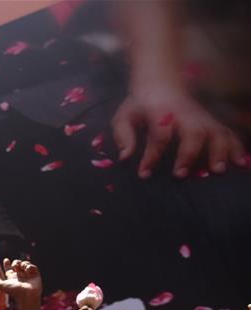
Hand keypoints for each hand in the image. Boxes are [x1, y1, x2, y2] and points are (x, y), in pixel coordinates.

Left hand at [0, 258, 41, 309]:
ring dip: (23, 263)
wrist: (27, 296)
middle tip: (15, 265)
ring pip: (25, 264)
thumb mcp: (2, 285)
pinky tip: (27, 269)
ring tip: (21, 267)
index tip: (6, 260)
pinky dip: (30, 266)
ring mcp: (28, 275)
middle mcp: (20, 276)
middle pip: (17, 264)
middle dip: (16, 262)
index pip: (9, 269)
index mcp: (12, 278)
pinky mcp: (36, 275)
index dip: (7, 264)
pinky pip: (33, 267)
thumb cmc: (14, 291)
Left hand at [113, 86, 245, 178]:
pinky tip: (240, 163)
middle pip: (194, 132)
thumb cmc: (141, 104)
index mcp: (161, 112)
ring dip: (220, 151)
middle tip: (181, 174)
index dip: (151, 154)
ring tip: (218, 171)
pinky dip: (236, 147)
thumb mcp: (125, 115)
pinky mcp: (212, 121)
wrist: (161, 82)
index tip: (144, 173)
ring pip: (216, 131)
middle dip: (189, 154)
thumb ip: (123, 135)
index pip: (159, 134)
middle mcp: (185, 114)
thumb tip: (125, 157)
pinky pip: (228, 133)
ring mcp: (202, 117)